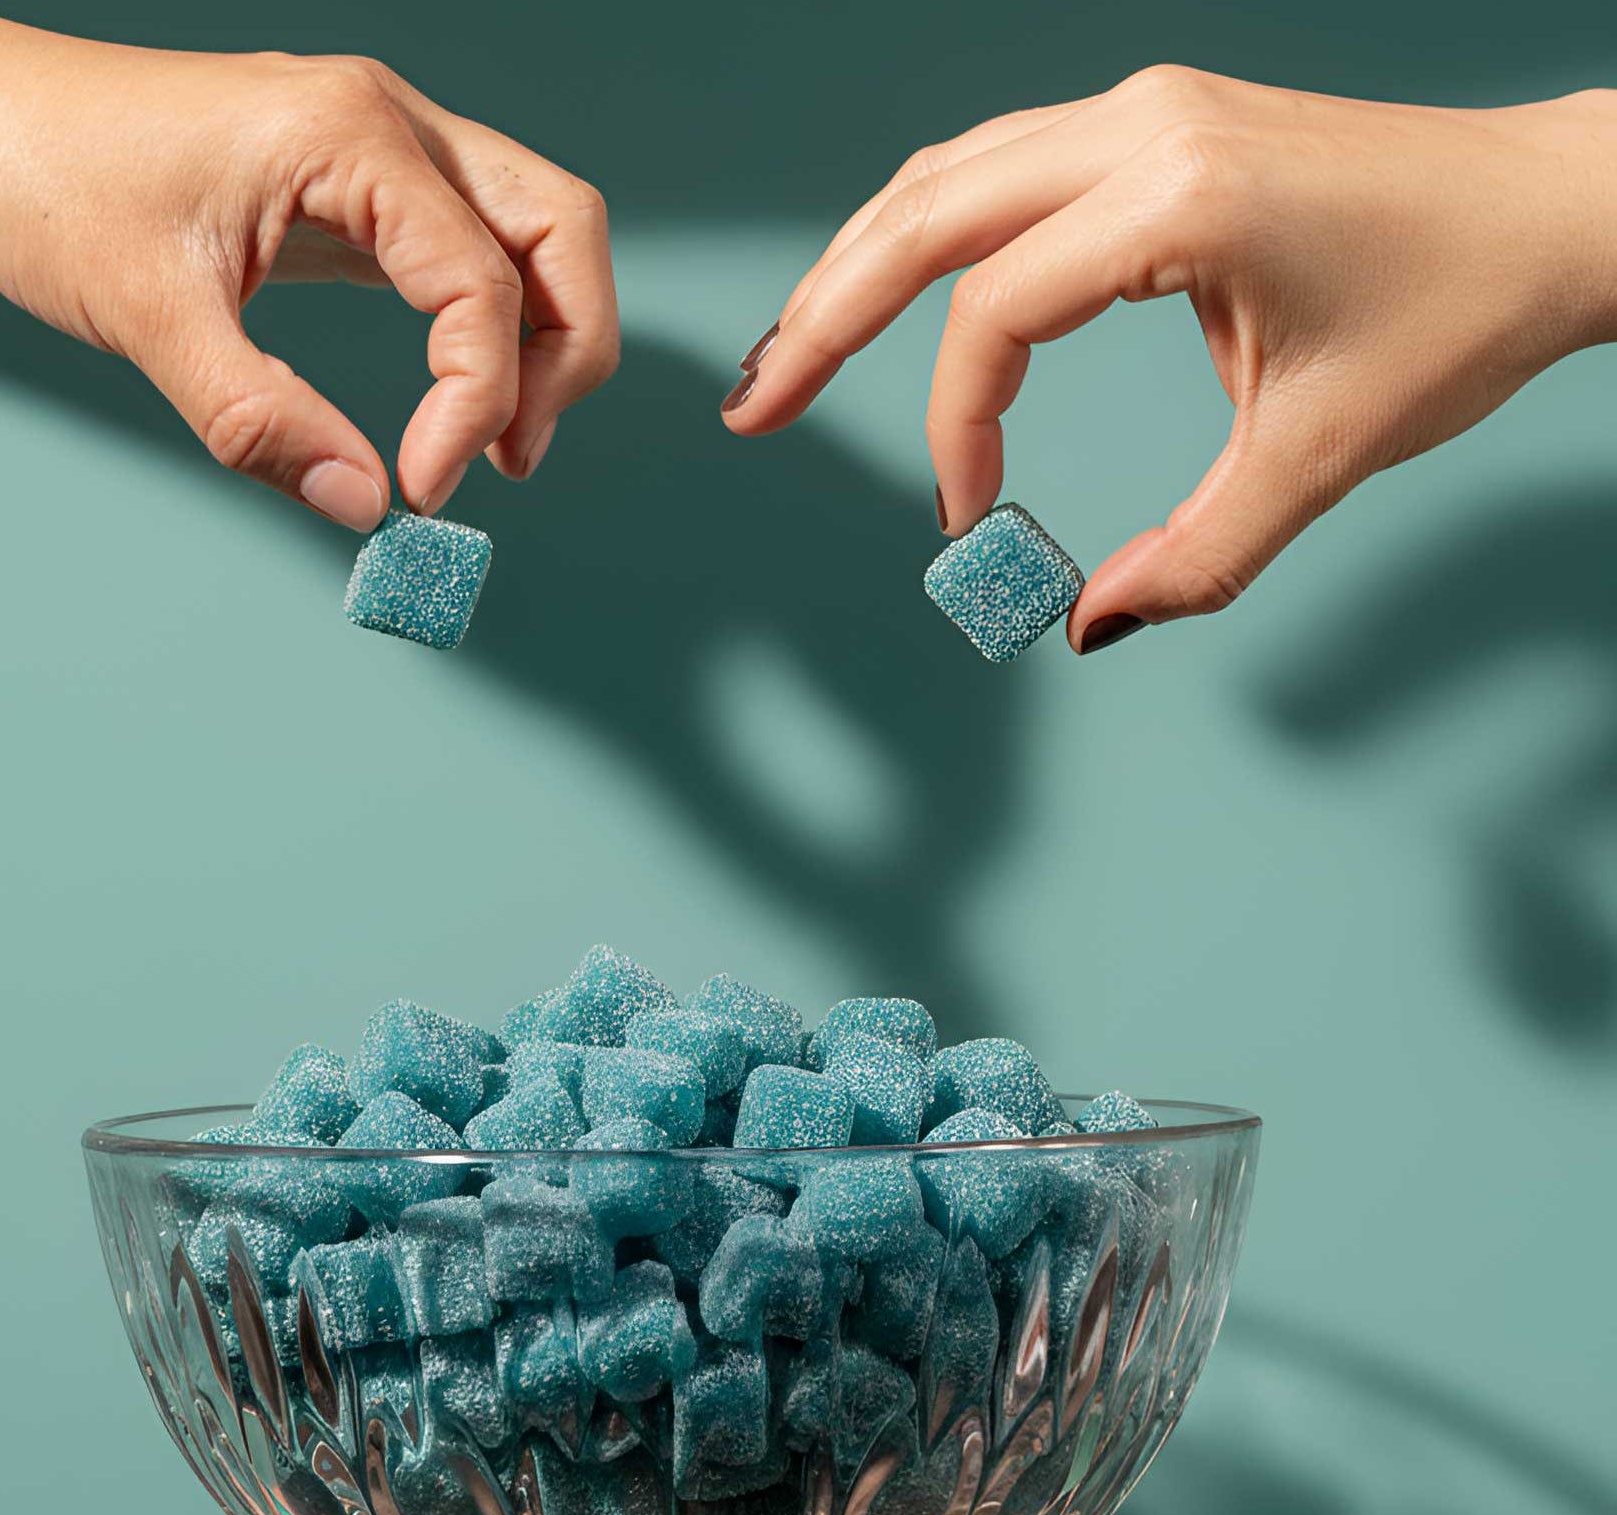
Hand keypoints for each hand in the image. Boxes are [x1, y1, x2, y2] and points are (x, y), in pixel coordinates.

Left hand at [0, 0, 618, 526]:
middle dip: (565, 356)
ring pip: (538, 235)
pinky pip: (478, 250)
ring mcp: (385, 148)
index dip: (473, 404)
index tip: (424, 491)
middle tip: (512, 459)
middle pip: (561, 230)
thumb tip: (363, 508)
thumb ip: (259, 420)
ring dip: (547, 341)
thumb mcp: (144, 314)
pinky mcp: (364, 186)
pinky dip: (494, 329)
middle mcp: (390, 124)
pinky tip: (456, 401)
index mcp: (349, 134)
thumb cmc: (41, 180)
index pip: (480, 285)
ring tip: (499, 444)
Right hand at [722, 68, 1616, 649]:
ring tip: (791, 350)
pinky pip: (999, 166)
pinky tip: (888, 289)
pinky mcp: (1154, 124)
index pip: (995, 314)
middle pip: (925, 214)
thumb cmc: (1457, 308)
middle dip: (823, 315)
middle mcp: (1144, 128)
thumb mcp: (1322, 453)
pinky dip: (927, 233)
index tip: (971, 518)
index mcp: (1180, 197)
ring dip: (858, 264)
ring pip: (947, 175)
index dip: (958, 427)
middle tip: (753, 407)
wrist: (1556, 208)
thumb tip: (1087, 629)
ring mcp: (1145, 111)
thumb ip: (1196, 553)